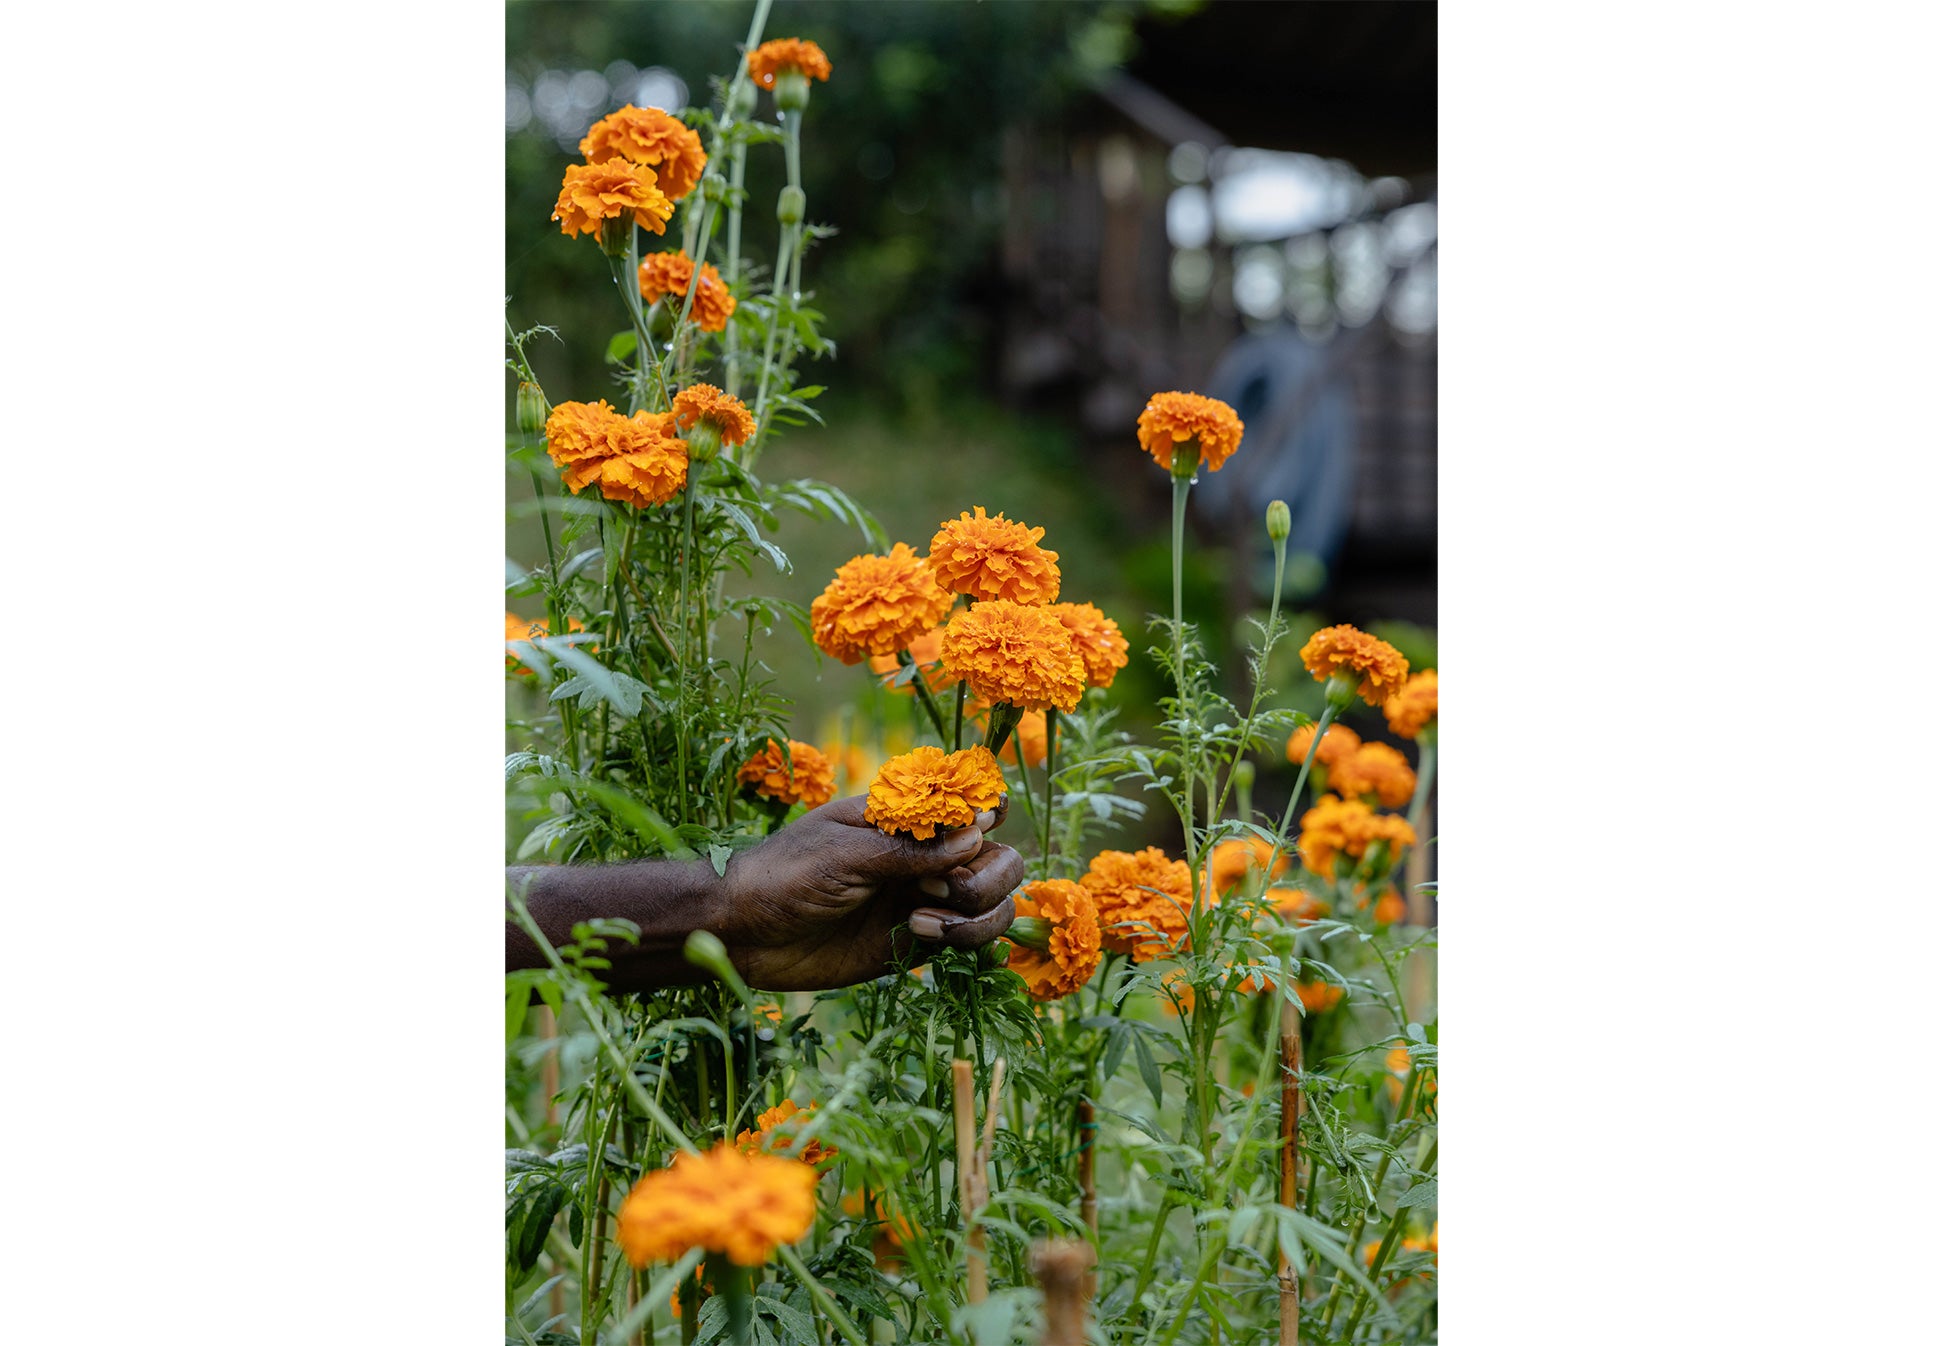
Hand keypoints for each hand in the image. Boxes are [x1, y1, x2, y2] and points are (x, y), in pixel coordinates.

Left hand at [720, 793, 1021, 990]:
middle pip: (1001, 856)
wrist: (742, 934)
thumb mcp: (843, 852)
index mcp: (904, 817)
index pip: (972, 802)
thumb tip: (978, 832)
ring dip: (976, 912)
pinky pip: (970, 939)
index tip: (978, 824)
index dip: (989, 810)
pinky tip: (919, 934)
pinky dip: (964, 938)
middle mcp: (925, 855)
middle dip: (986, 874)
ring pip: (995, 902)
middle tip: (937, 886)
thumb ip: (909, 848)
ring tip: (921, 920)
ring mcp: (925, 899)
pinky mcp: (918, 942)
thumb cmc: (783, 875)